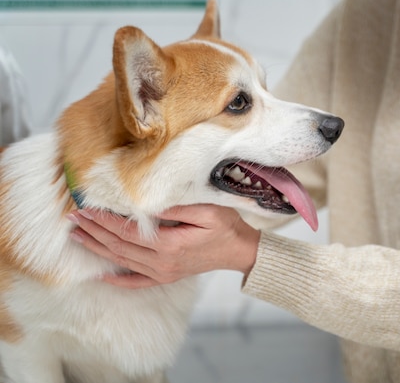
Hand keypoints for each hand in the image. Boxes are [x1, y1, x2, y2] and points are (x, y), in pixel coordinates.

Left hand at [67, 204, 260, 288]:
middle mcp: (162, 263)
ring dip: (98, 249)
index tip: (86, 208)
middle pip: (119, 247)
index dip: (104, 221)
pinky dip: (116, 279)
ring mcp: (163, 273)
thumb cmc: (226, 227)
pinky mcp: (166, 277)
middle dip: (94, 232)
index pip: (127, 232)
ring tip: (78, 237)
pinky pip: (135, 281)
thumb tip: (146, 204)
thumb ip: (176, 208)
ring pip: (121, 262)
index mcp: (170, 245)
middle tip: (73, 219)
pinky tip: (100, 275)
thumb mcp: (207, 211)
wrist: (240, 251)